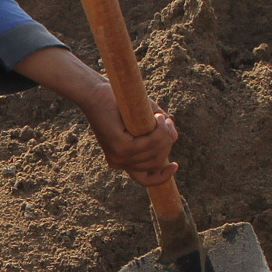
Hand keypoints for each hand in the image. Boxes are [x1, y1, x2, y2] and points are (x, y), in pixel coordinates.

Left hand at [14, 47, 179, 187]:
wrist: (97, 92)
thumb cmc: (121, 103)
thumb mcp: (146, 118)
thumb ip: (161, 130)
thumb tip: (174, 138)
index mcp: (123, 159)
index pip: (145, 179)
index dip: (162, 177)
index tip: (175, 165)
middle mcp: (120, 162)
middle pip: (156, 164)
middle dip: (166, 144)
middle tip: (165, 123)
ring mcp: (119, 156)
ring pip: (155, 154)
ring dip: (164, 134)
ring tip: (160, 117)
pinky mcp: (120, 146)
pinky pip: (149, 144)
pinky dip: (159, 131)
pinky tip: (158, 118)